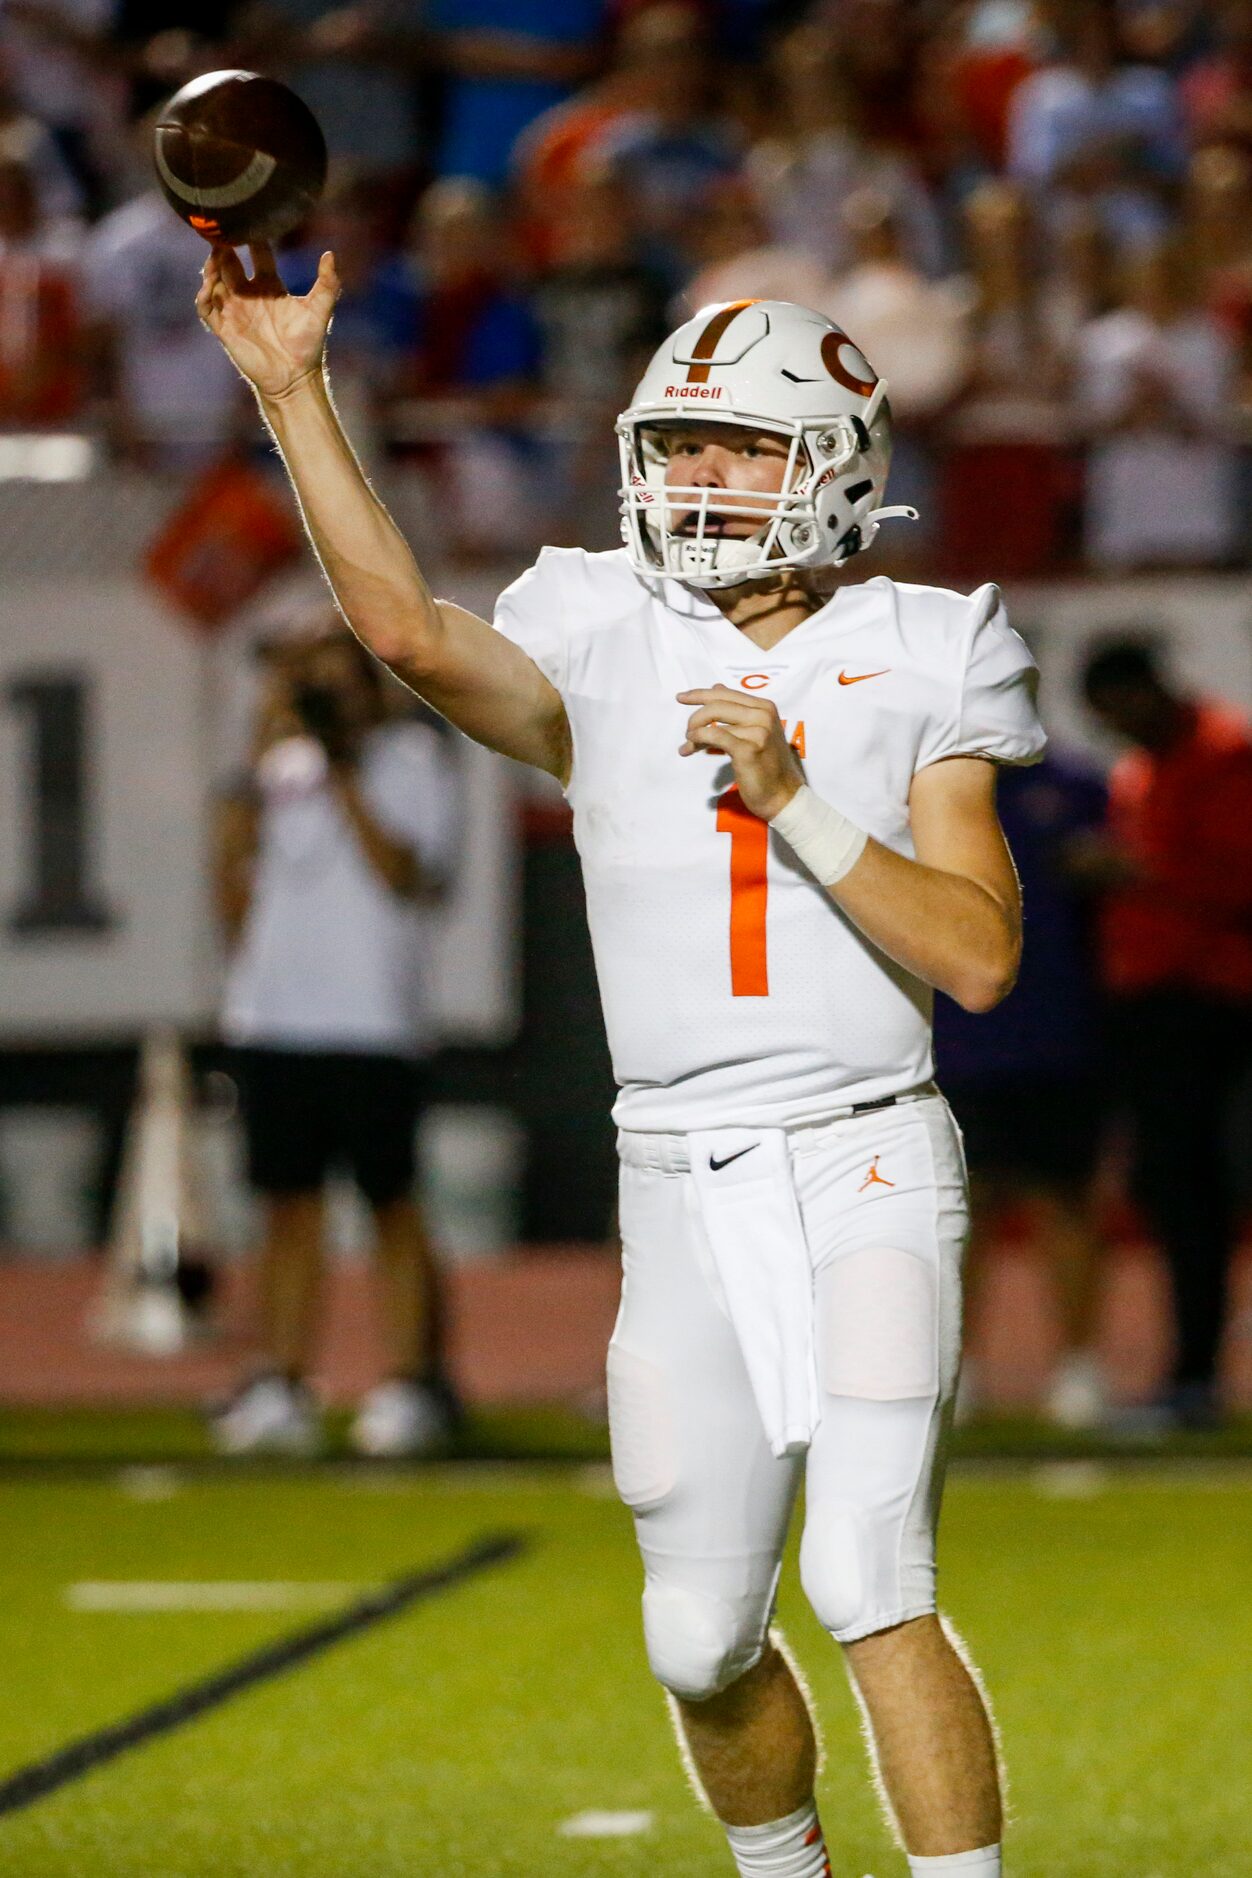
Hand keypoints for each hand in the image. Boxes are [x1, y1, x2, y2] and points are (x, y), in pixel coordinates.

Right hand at [195, 241, 339, 400]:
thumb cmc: (308, 345)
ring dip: (211, 267)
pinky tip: (210, 286)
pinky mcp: (225, 328)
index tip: (249, 221)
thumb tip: (330, 254)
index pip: (257, 253)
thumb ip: (327, 283)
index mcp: (269, 285)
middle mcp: (249, 294)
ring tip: (215, 257)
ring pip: (214, 281)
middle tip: (223, 234)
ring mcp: (235, 310)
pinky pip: (206, 307)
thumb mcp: (319, 310)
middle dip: (224, 248)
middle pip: (230, 262)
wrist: (295, 378)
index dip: (253, 238)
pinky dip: (204, 295)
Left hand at [677, 686, 803, 820]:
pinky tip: (691, 747)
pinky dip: (698, 739)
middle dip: (695, 716)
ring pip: (713, 720)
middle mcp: (763, 715)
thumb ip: (737, 710)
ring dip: (694, 734)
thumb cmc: (768, 766)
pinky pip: (714, 736)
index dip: (700, 694)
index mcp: (765, 707)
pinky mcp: (749, 749)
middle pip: (717, 704)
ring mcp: (758, 731)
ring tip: (688, 747)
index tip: (681, 697)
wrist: (783, 796)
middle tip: (686, 731)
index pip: (726, 694)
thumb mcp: (756, 731)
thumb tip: (716, 687)